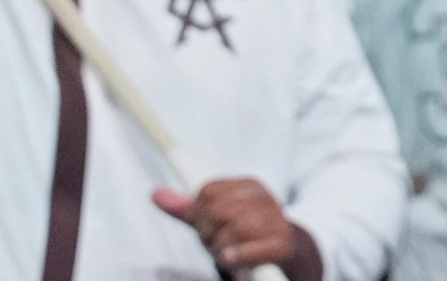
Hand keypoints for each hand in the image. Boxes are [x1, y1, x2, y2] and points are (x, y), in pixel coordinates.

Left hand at [153, 180, 315, 278]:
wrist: (291, 256)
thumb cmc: (247, 237)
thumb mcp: (218, 220)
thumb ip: (189, 210)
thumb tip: (155, 194)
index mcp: (249, 186)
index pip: (208, 191)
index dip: (198, 215)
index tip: (205, 229)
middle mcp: (265, 198)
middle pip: (218, 209)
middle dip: (209, 234)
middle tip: (218, 246)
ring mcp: (276, 221)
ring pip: (233, 228)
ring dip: (222, 250)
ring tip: (229, 255)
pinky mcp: (282, 246)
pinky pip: (249, 249)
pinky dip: (236, 257)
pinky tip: (233, 261)